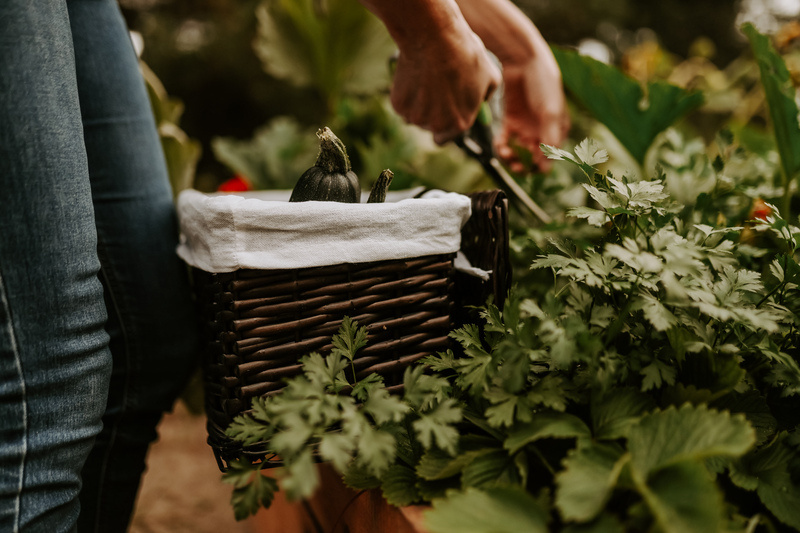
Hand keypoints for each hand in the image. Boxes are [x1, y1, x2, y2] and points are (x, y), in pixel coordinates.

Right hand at [390, 31, 500, 144]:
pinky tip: (413, 76)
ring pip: (415, 115)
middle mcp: (438, 125)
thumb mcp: (490, 75)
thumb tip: (483, 98)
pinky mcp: (399, 105)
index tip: (443, 113)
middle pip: (432, 126)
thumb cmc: (464, 55)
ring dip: (419, 103)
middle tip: (434, 90)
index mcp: (460, 122)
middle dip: (433, 112)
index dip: (448, 122)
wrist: (434, 39)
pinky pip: (402, 104)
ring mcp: (416, 117)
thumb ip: (486, 94)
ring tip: (425, 78)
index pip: (450, 136)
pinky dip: (406, 93)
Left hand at [495, 53, 569, 172]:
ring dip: (512, 158)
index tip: (531, 165)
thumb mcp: (550, 112)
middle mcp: (542, 131)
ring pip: (518, 152)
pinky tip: (501, 145)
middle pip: (532, 158)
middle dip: (524, 165)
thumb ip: (549, 138)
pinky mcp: (510, 121)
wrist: (523, 60)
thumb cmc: (543, 83)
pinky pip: (505, 141)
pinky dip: (502, 146)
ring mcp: (526, 126)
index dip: (541, 165)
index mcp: (558, 130)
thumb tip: (547, 167)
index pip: (551, 157)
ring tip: (506, 154)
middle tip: (516, 166)